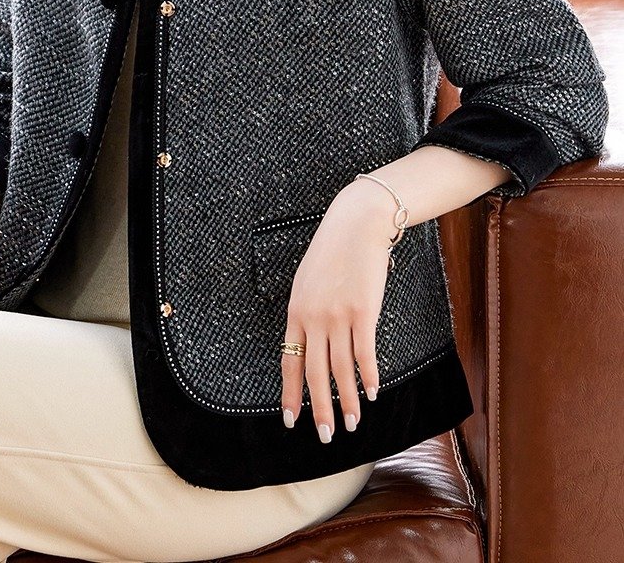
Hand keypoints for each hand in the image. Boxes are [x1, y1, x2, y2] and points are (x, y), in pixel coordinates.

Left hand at [280, 180, 397, 441]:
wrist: (356, 225)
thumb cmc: (332, 251)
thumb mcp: (307, 280)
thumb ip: (305, 312)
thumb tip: (309, 344)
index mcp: (296, 311)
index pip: (290, 362)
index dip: (291, 394)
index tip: (291, 420)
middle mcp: (314, 318)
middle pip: (316, 374)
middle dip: (320, 410)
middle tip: (325, 437)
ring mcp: (339, 316)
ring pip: (341, 370)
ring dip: (348, 401)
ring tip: (353, 424)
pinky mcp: (364, 312)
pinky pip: (365, 353)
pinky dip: (369, 376)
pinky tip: (373, 393)